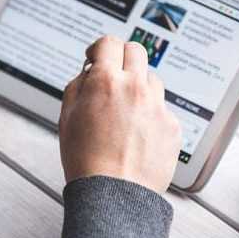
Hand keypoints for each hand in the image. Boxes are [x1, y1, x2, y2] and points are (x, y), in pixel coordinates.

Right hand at [59, 36, 182, 193]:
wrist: (114, 195)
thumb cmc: (86, 160)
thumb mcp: (67, 116)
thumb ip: (78, 85)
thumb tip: (90, 71)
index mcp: (106, 81)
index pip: (109, 42)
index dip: (100, 48)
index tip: (97, 57)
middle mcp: (135, 87)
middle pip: (136, 50)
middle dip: (122, 58)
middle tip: (114, 74)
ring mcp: (157, 105)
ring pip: (151, 79)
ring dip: (139, 87)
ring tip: (125, 112)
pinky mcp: (172, 124)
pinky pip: (162, 108)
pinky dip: (151, 115)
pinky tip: (138, 134)